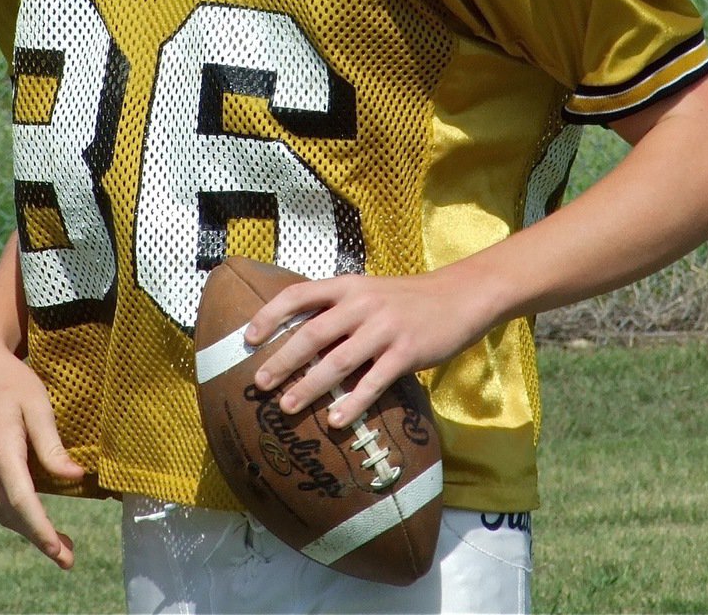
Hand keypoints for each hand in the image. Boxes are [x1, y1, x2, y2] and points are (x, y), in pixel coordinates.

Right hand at [0, 326, 84, 568]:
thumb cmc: (10, 378)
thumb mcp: (37, 403)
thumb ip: (52, 444)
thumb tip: (75, 477)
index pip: (22, 502)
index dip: (42, 531)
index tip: (61, 552)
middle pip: (10, 514)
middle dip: (39, 538)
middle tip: (68, 555)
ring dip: (25, 528)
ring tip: (56, 541)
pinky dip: (11, 512)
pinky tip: (30, 513)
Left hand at [244, 270, 482, 428]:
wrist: (459, 296)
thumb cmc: (407, 299)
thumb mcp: (369, 291)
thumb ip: (339, 309)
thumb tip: (299, 338)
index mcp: (348, 286)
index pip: (298, 294)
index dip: (270, 315)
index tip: (248, 337)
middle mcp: (361, 304)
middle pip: (311, 334)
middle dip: (282, 361)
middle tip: (259, 384)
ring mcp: (384, 329)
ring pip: (337, 362)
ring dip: (309, 387)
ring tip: (288, 407)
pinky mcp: (406, 353)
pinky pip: (373, 382)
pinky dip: (352, 403)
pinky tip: (336, 420)